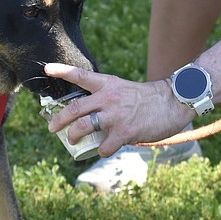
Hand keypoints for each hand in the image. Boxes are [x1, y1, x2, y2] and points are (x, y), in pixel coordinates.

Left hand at [44, 63, 195, 156]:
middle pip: (75, 108)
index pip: (80, 75)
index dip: (62, 71)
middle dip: (59, 119)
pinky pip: (104, 146)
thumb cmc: (148, 99)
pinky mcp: (124, 132)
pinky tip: (104, 149)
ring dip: (74, 136)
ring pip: (83, 127)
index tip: (47, 69)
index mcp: (108, 85)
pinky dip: (101, 150)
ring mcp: (115, 115)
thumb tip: (89, 114)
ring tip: (72, 140)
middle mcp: (109, 98)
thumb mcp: (124, 90)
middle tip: (52, 127)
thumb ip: (106, 98)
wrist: (173, 103)